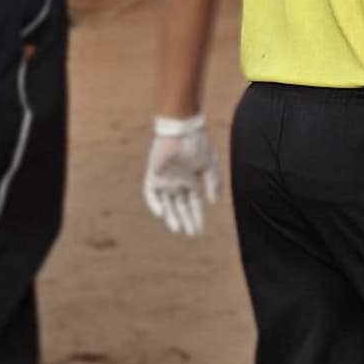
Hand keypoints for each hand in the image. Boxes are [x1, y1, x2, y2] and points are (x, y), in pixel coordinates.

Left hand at [143, 114, 218, 239]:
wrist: (182, 129)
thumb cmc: (197, 144)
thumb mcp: (210, 165)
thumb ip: (212, 183)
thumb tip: (213, 202)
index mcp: (192, 182)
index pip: (194, 204)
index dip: (196, 217)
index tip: (199, 231)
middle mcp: (178, 184)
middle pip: (180, 207)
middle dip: (185, 221)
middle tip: (190, 235)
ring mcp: (165, 181)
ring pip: (167, 204)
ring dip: (171, 217)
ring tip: (177, 229)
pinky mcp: (153, 175)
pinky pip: (150, 193)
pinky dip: (155, 204)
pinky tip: (161, 214)